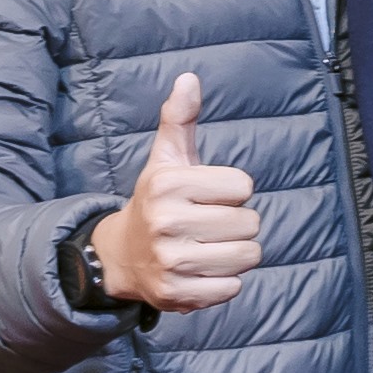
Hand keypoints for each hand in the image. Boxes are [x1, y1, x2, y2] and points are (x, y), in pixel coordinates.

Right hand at [92, 72, 260, 314]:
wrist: (121, 256)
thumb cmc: (159, 201)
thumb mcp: (167, 159)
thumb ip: (180, 119)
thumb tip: (189, 79)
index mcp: (168, 184)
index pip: (244, 185)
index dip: (232, 191)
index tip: (206, 196)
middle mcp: (166, 222)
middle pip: (251, 222)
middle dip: (237, 224)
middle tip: (206, 225)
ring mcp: (170, 261)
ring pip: (248, 256)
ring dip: (235, 254)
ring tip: (206, 247)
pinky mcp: (177, 294)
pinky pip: (233, 289)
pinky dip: (223, 283)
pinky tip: (199, 272)